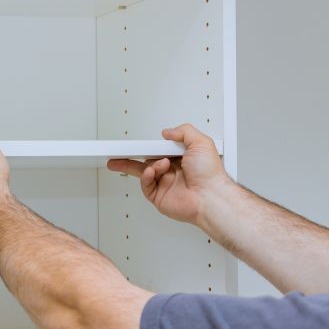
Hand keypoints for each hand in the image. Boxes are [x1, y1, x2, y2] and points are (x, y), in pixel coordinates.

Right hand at [107, 124, 232, 225]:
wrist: (210, 197)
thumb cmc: (210, 174)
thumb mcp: (201, 142)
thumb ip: (184, 131)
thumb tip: (168, 132)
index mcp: (181, 158)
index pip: (158, 149)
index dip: (147, 146)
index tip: (136, 142)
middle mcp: (172, 171)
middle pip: (145, 161)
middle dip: (130, 157)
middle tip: (118, 153)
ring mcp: (165, 184)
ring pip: (143, 172)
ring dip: (144, 166)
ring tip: (153, 165)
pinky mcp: (158, 196)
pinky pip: (145, 185)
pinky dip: (146, 176)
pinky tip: (152, 172)